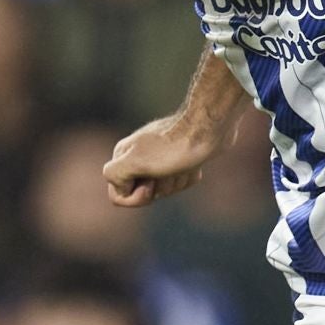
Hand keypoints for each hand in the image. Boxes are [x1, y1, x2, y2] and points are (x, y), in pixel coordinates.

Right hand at [103, 115, 224, 206]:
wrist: (209, 127)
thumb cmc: (174, 147)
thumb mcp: (136, 162)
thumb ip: (115, 173)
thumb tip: (120, 185)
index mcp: (123, 156)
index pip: (118, 194)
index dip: (135, 196)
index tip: (150, 182)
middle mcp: (138, 156)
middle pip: (143, 194)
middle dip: (160, 188)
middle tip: (169, 169)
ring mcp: (159, 157)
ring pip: (163, 188)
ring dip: (176, 181)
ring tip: (183, 164)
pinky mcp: (179, 158)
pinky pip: (179, 180)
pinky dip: (188, 177)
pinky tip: (193, 164)